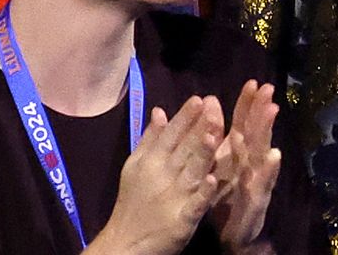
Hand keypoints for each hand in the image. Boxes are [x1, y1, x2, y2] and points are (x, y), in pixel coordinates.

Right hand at [92, 96, 223, 254]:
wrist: (124, 244)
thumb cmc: (134, 201)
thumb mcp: (136, 167)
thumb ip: (149, 139)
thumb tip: (159, 110)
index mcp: (152, 162)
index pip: (170, 135)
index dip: (185, 117)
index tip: (199, 98)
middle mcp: (162, 176)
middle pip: (184, 149)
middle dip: (198, 127)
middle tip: (213, 105)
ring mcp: (173, 198)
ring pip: (191, 172)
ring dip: (201, 154)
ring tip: (213, 134)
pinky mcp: (181, 220)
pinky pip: (194, 205)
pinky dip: (202, 194)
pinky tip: (212, 181)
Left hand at [207, 82, 282, 253]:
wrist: (227, 238)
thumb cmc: (222, 199)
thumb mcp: (216, 164)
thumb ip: (214, 135)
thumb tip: (210, 101)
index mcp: (237, 156)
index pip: (242, 125)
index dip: (247, 104)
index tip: (252, 82)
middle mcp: (249, 165)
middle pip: (256, 134)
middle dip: (261, 111)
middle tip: (268, 89)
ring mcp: (256, 182)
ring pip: (262, 154)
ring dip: (267, 132)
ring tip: (272, 111)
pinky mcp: (257, 201)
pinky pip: (263, 184)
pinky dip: (269, 170)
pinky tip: (274, 156)